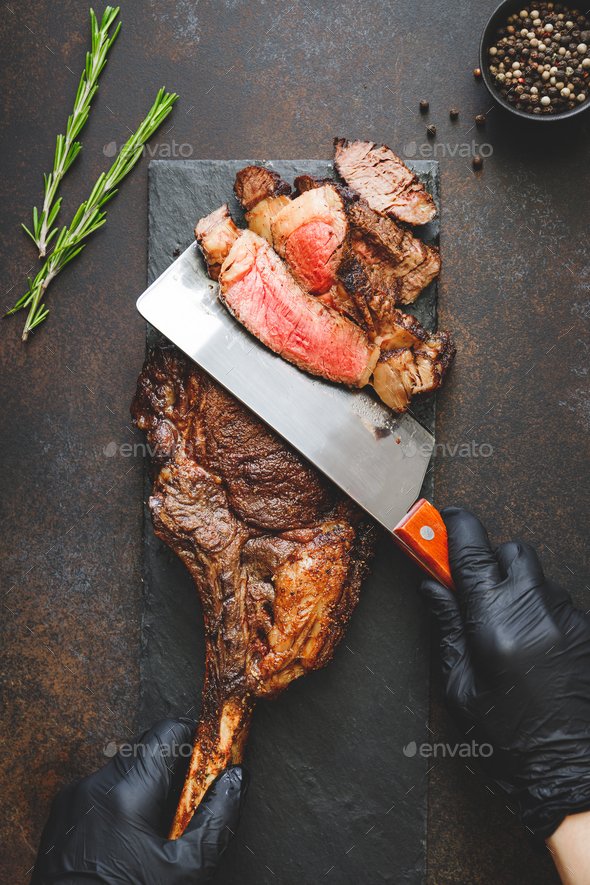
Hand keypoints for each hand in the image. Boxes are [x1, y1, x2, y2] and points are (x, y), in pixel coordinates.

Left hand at [31, 719, 245, 884]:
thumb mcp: (182, 872)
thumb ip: (215, 821)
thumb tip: (236, 780)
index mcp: (126, 794)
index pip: (167, 732)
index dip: (194, 738)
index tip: (210, 756)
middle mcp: (94, 787)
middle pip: (145, 749)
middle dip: (173, 765)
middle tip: (192, 798)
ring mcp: (72, 800)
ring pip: (122, 771)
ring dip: (147, 784)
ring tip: (161, 826)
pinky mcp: (61, 817)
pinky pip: (100, 792)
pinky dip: (122, 802)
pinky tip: (132, 838)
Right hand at [420, 507, 589, 840]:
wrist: (574, 776)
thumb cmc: (511, 742)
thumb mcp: (460, 686)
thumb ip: (445, 626)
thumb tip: (431, 586)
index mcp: (495, 622)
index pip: (470, 550)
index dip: (451, 525)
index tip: (438, 520)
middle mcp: (536, 610)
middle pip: (509, 551)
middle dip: (486, 560)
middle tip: (469, 589)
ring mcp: (568, 618)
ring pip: (535, 576)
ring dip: (513, 586)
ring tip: (503, 629)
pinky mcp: (586, 631)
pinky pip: (556, 601)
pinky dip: (537, 609)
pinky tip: (530, 645)